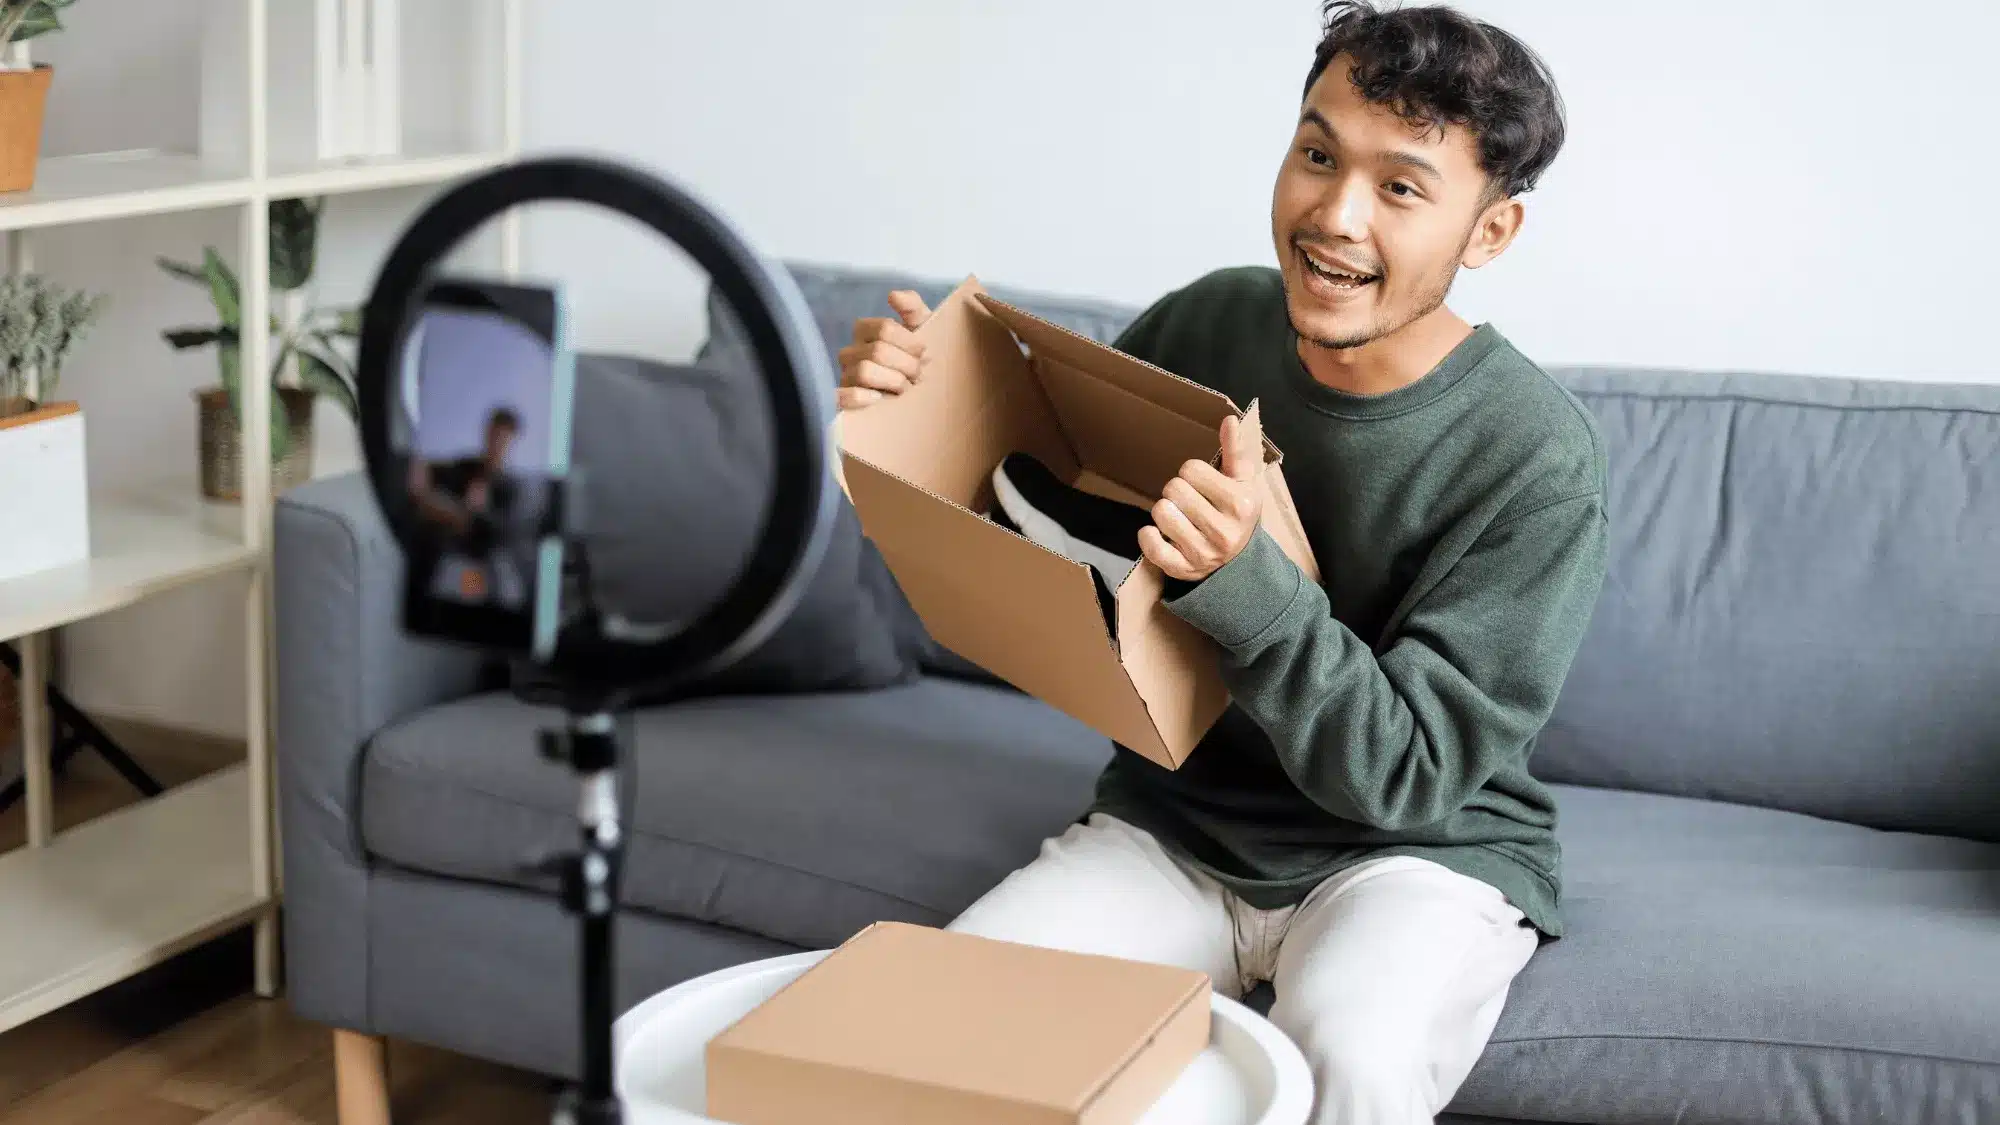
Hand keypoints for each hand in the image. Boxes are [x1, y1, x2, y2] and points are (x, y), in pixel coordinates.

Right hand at [837, 290, 931, 409]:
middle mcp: (849, 351)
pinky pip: (839, 397)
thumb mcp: (921, 329)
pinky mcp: (841, 402)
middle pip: (879, 351)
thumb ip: (912, 307)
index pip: (885, 328)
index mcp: (864, 330)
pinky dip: (857, 397)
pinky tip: (877, 398)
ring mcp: (844, 377)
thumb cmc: (917, 359)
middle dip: (908, 365)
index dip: (911, 343)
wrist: (921, 395)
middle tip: (919, 375)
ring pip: (864, 372)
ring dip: (894, 382)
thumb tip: (893, 295)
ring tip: (905, 388)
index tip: (924, 354)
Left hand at [1139, 401, 1264, 581]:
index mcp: (1240, 504)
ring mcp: (1203, 553)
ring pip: (1160, 512)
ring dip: (1164, 511)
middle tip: (1188, 500)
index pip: (1192, 469)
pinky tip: (1157, 533)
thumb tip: (1229, 420)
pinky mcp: (1183, 570)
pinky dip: (1148, 536)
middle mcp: (1224, 531)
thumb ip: (1234, 450)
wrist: (1240, 562)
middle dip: (1176, 490)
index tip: (1201, 484)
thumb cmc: (1236, 513)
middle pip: (1173, 488)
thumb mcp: (1242, 482)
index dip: (1192, 472)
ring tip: (1178, 516)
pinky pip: (1152, 547)